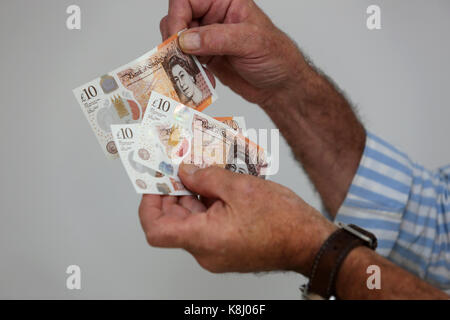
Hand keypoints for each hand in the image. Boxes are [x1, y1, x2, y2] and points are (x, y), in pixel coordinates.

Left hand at [139, 164, 335, 274]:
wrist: (310, 243)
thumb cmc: (284, 222)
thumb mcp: (241, 188)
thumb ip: (206, 178)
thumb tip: (186, 172)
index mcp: (205, 239)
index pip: (156, 230)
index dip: (149, 204)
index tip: (155, 183)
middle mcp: (206, 251)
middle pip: (173, 222)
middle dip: (173, 192)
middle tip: (179, 167)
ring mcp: (216, 252)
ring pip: (191, 223)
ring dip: (191, 197)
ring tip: (200, 171)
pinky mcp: (227, 248)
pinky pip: (206, 226)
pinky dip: (206, 206)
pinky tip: (216, 185)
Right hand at [160, 0, 305, 105]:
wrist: (280, 86)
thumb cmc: (276, 56)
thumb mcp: (251, 41)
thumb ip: (218, 38)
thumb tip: (185, 39)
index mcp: (225, 2)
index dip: (178, 15)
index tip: (178, 38)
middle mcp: (213, 17)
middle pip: (177, 17)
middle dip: (174, 37)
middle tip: (178, 56)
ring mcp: (207, 38)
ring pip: (176, 39)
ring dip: (177, 55)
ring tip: (189, 69)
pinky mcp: (205, 58)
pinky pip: (184, 60)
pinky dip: (184, 69)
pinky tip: (197, 77)